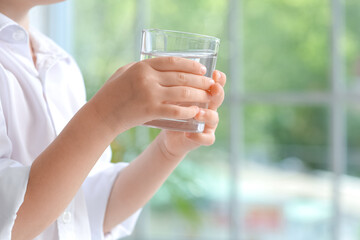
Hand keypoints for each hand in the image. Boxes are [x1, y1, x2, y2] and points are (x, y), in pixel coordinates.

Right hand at [88, 57, 214, 132]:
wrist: (102, 114)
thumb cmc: (112, 92)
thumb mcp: (125, 71)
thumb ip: (144, 68)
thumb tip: (162, 65)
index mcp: (143, 66)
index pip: (173, 61)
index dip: (190, 64)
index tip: (202, 69)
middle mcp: (148, 78)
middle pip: (182, 77)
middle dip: (200, 81)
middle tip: (211, 84)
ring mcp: (150, 95)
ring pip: (182, 93)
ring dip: (199, 95)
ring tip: (209, 97)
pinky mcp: (151, 111)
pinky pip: (176, 110)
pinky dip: (188, 111)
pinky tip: (196, 111)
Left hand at [157, 70, 225, 158]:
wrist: (169, 134)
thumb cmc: (171, 109)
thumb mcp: (171, 94)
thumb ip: (171, 81)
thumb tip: (158, 60)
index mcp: (203, 94)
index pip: (215, 83)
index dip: (218, 78)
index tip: (214, 72)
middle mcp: (209, 107)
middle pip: (218, 98)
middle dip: (217, 92)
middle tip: (213, 88)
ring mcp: (208, 123)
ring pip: (214, 118)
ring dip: (207, 114)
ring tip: (197, 113)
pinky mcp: (203, 138)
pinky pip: (206, 138)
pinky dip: (199, 136)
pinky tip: (190, 134)